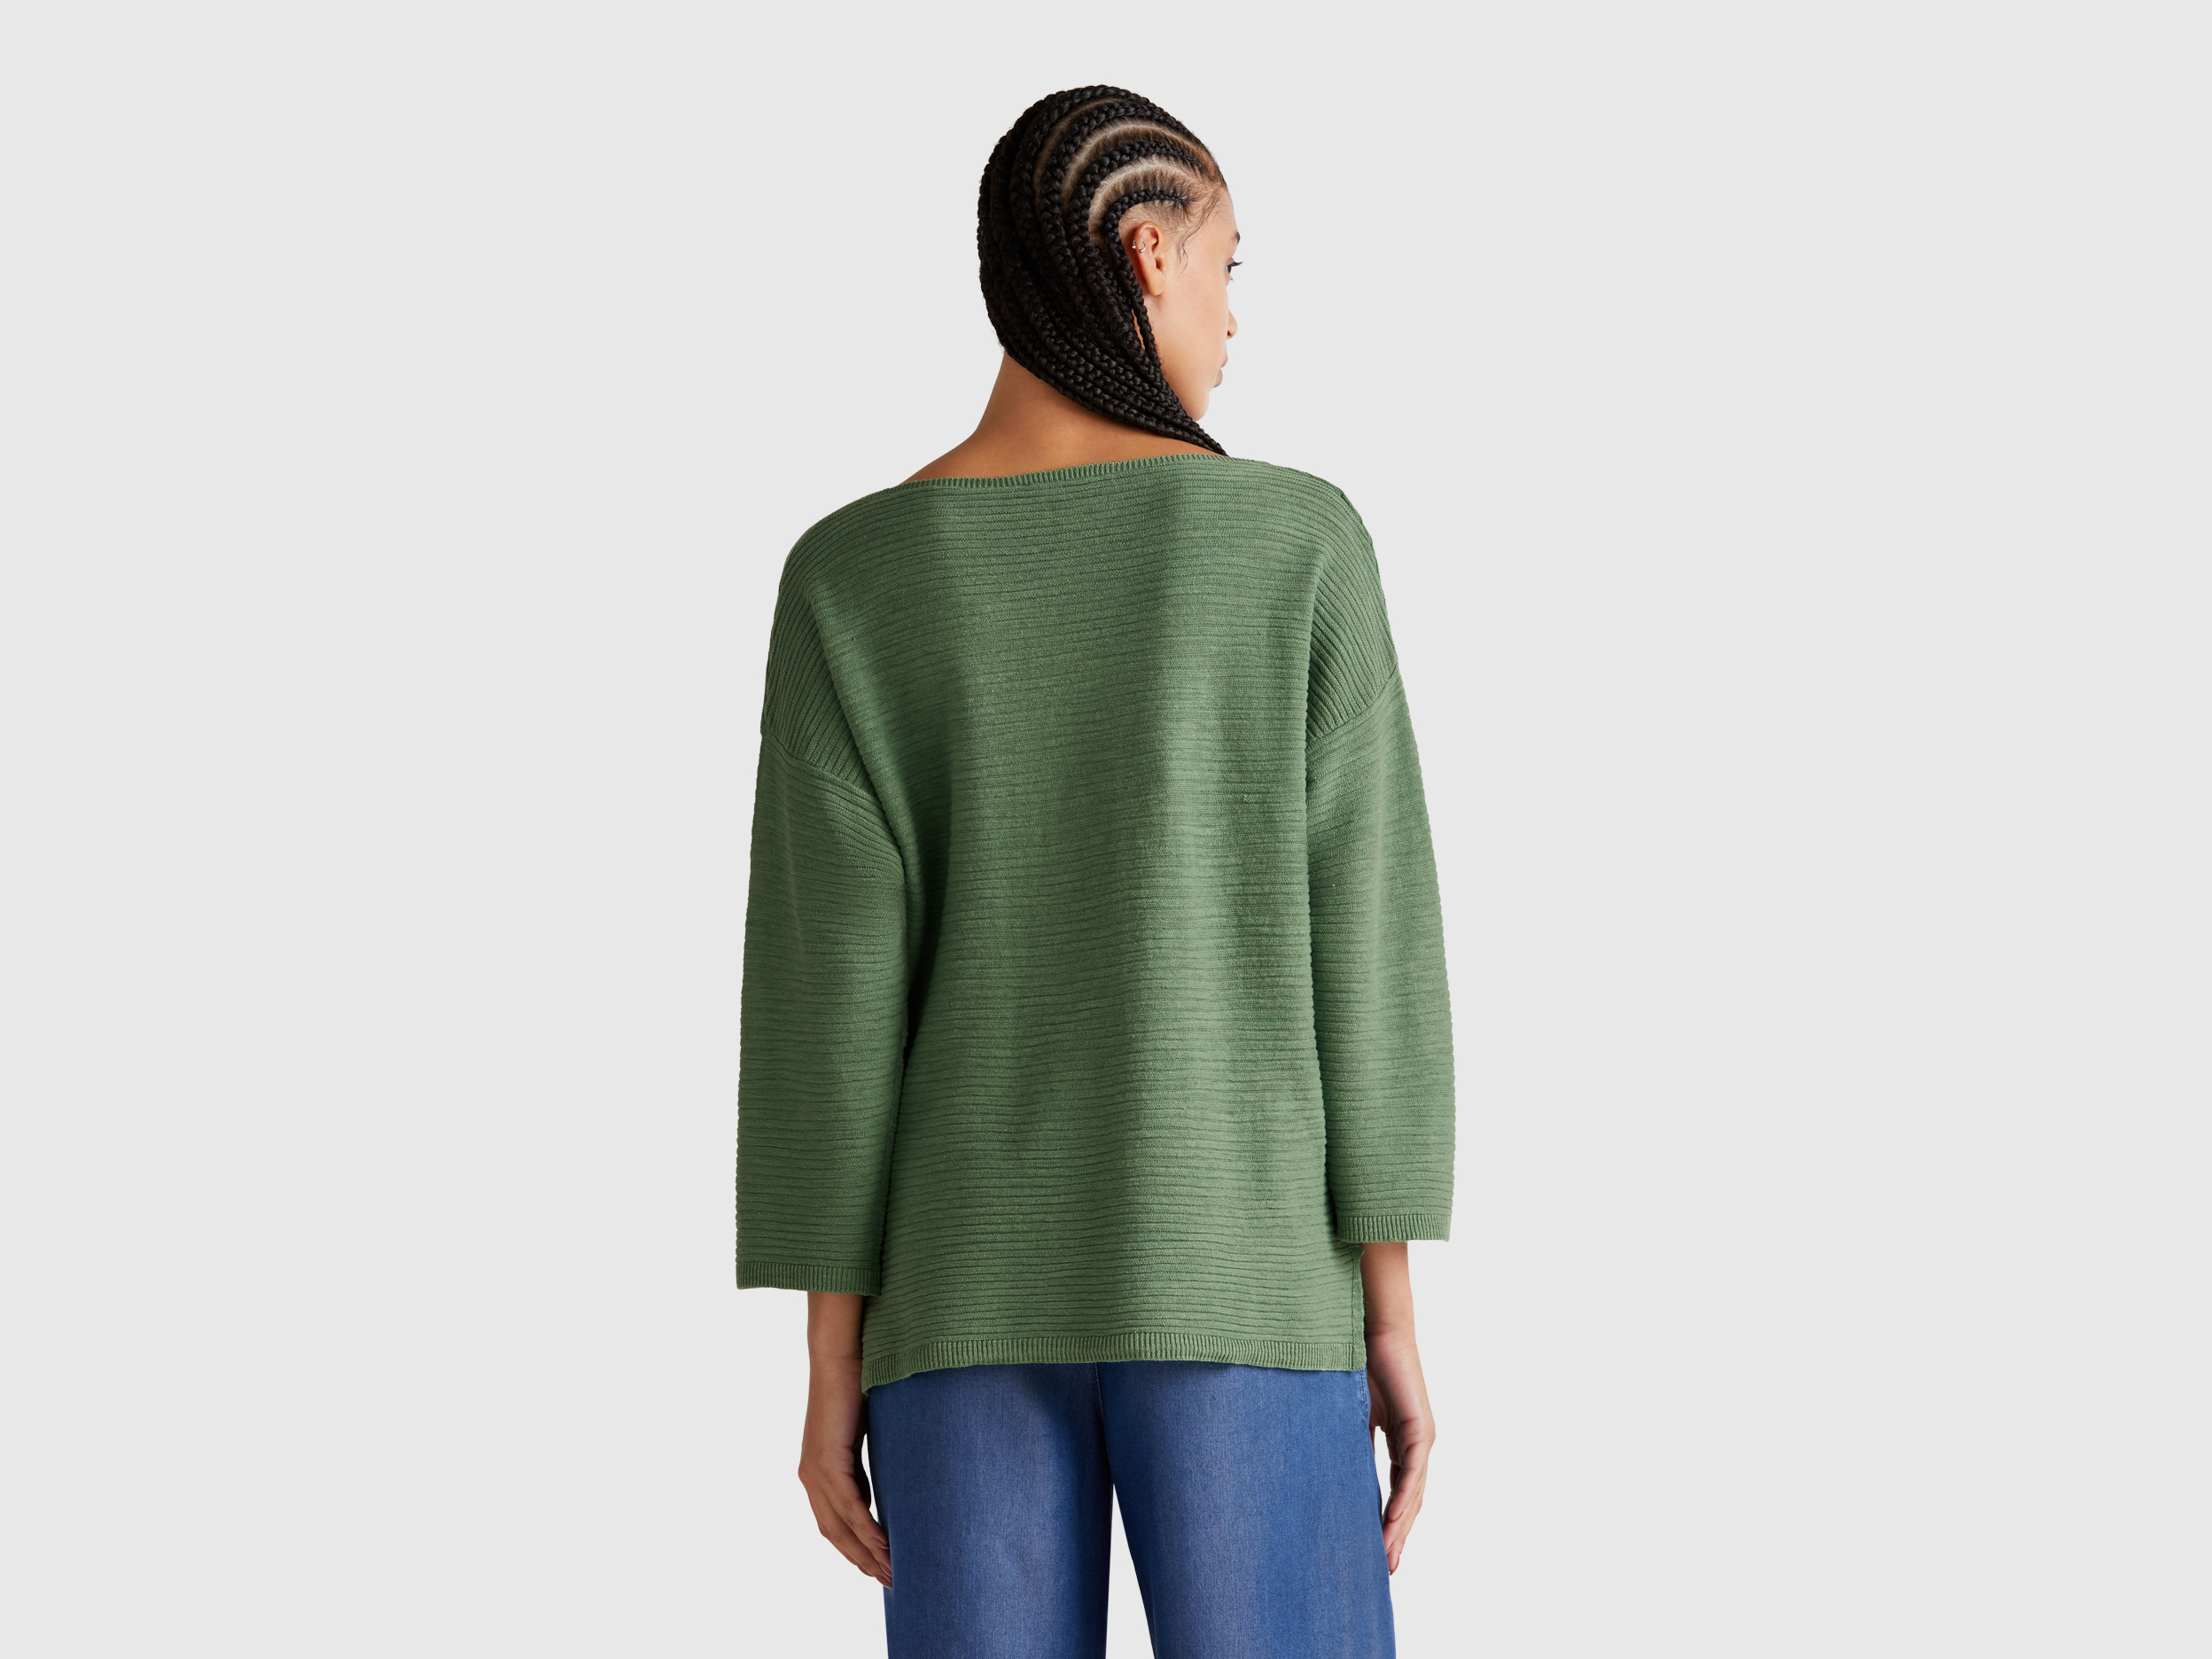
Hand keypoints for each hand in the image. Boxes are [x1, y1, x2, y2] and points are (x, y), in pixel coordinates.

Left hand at [798, 1293, 891, 1587]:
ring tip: (893, 1573)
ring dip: (868, 1554)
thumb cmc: (857, 1386)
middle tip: (892, 1581)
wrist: (841, 1355)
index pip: (836, 1524)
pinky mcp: (827, 1463)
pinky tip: (887, 1548)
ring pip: (842, 1528)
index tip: (883, 1567)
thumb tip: (888, 1484)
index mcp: (818, 1472)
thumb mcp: (865, 1434)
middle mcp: (811, 1478)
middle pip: (836, 1534)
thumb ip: (868, 1463)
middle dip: (864, 1560)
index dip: (858, 1548)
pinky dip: (869, 1531)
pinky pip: (850, 1508)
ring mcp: (815, 1472)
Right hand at [1365, 1323, 1434, 1572]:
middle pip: (1409, 1500)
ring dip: (1400, 1527)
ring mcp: (1421, 1436)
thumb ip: (1346, 1440)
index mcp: (1402, 1440)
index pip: (1397, 1490)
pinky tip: (1392, 1523)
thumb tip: (1322, 1470)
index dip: (1387, 1522)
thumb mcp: (1348, 1413)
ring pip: (1414, 1493)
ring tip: (1385, 1557)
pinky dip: (1403, 1501)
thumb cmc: (1356, 1360)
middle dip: (1396, 1536)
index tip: (1375, 1552)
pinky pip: (1412, 1473)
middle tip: (1382, 1569)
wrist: (1371, 1325)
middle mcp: (1416, 1442)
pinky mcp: (1419, 1427)